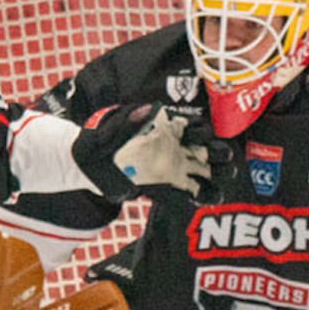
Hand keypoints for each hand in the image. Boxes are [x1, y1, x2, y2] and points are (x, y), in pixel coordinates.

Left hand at [71, 104, 214, 198]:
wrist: (88, 167)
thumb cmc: (99, 143)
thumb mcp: (108, 131)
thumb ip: (127, 122)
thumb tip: (145, 110)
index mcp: (167, 130)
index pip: (194, 128)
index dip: (200, 131)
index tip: (196, 135)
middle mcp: (177, 148)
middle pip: (209, 150)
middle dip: (219, 153)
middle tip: (220, 158)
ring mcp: (176, 169)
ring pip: (207, 172)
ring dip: (217, 177)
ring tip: (218, 186)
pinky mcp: (170, 189)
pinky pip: (191, 193)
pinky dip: (200, 196)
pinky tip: (200, 199)